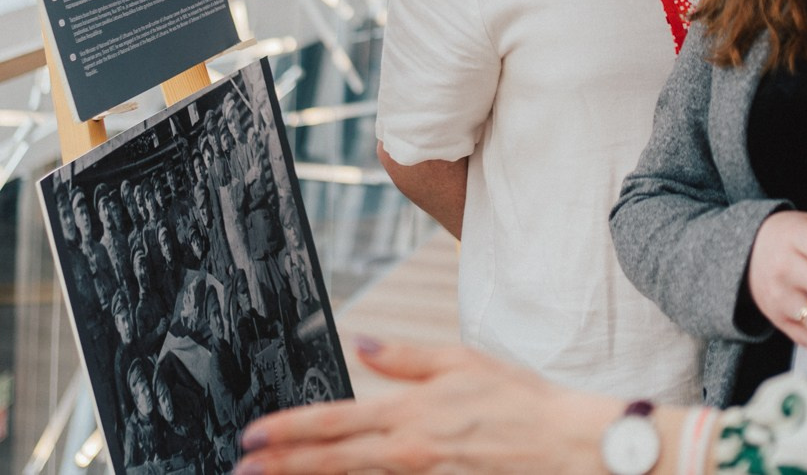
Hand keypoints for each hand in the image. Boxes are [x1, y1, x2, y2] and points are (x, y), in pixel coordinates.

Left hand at [235, 338, 614, 473]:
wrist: (564, 446)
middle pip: (330, 462)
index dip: (288, 431)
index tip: (253, 435)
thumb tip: (362, 344)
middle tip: (242, 467)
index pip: (333, 423)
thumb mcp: (462, 361)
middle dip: (281, 464)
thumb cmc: (519, 400)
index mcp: (409, 415)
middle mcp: (407, 453)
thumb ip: (406, 357)